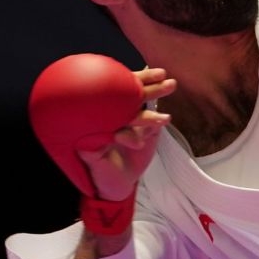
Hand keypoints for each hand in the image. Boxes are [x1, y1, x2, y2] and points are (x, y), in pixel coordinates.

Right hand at [75, 67, 175, 200]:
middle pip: (122, 98)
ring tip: (163, 118)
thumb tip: (163, 90)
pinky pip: (104, 137)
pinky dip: (124, 136)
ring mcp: (95, 131)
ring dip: (140, 116)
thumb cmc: (133, 157)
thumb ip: (153, 115)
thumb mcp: (149, 133)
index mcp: (117, 112)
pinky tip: (139, 141)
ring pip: (115, 117)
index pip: (128, 91)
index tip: (163, 73)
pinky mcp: (89, 147)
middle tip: (169, 84)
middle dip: (146, 89)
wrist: (123, 185)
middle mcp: (104, 118)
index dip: (143, 80)